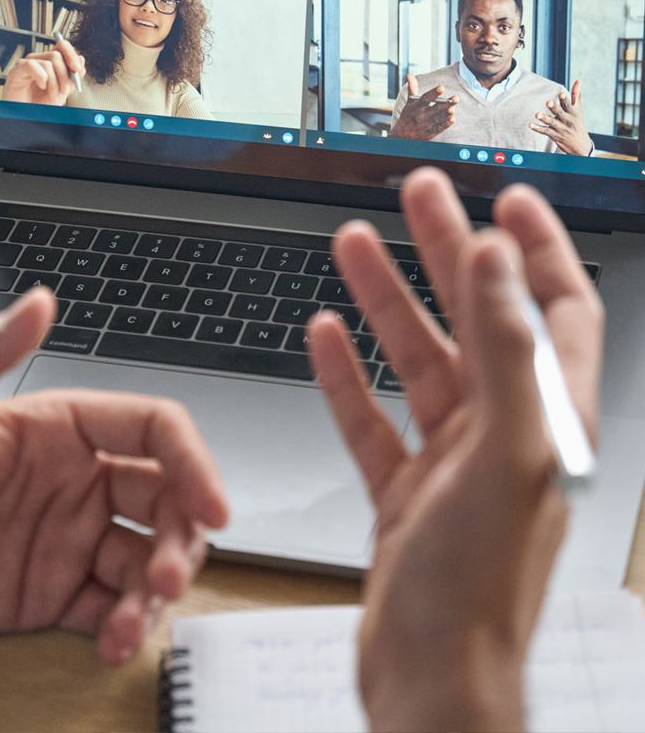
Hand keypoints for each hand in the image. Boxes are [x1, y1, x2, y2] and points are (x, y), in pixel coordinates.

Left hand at [0, 288, 227, 663]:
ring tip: (133, 622)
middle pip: (164, 497)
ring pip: (146, 557)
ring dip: (158, 589)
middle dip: (184, 536)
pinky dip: (125, 626)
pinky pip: (109, 606)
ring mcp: (62, 537)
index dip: (192, 461)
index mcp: (52, 429)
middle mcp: (69, 480)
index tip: (212, 504)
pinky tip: (111, 642)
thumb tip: (40, 301)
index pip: (149, 430)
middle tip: (168, 577)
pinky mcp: (48, 591)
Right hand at [1, 36, 84, 104]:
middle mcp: (38, 60)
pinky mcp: (17, 70)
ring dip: (54, 83)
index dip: (71, 54)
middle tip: (64, 91)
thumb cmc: (41, 104)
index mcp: (49, 62)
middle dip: (65, 75)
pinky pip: (32, 65)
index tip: (77, 69)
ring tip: (52, 95)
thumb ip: (72, 76)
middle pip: (56, 55)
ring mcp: (27, 64)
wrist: (27, 116)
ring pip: (48, 63)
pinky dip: (41, 78)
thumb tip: (81, 60)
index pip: (61, 46)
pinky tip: (41, 86)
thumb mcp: (62, 91)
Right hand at [307, 167, 602, 731]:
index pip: (555, 310)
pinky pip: (371, 418)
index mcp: (542, 421)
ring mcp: (449, 464)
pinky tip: (325, 338)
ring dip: (386, 300)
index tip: (506, 197)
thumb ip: (507, 351)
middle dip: (447, 250)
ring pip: (415, 360)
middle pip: (476, 319)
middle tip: (416, 197)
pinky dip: (347, 375)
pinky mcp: (401, 495)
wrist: (428, 684)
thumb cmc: (475, 590)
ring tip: (354, 244)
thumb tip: (500, 260)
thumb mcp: (503, 456)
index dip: (535, 249)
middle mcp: (500, 435)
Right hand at [388, 72, 457, 140]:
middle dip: (445, 104)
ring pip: (438, 118)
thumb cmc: (407, 117)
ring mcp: (426, 124)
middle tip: (455, 98)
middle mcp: (422, 115)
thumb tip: (409, 74)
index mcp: (417, 106)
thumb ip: (412, 88)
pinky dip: (445, 125)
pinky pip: (438, 128)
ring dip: (446, 114)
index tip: (441, 87)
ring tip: (453, 109)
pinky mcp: (429, 133)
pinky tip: (452, 119)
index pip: (426, 98)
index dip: (434, 93)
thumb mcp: (409, 103)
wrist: (400, 137)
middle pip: (435, 108)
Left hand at [530, 80, 592, 155]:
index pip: (568, 105)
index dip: (564, 99)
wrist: (580, 145)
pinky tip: (530, 125)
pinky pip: (545, 131)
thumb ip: (576, 95)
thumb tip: (578, 80)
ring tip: (537, 114)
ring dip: (544, 118)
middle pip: (559, 113)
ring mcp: (560, 128)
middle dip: (554, 108)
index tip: (561, 93)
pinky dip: (538, 128)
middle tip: (548, 102)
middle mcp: (567, 120)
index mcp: (573, 112)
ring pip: (551, 122)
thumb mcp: (579, 109)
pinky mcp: (554, 135)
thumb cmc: (578, 123)